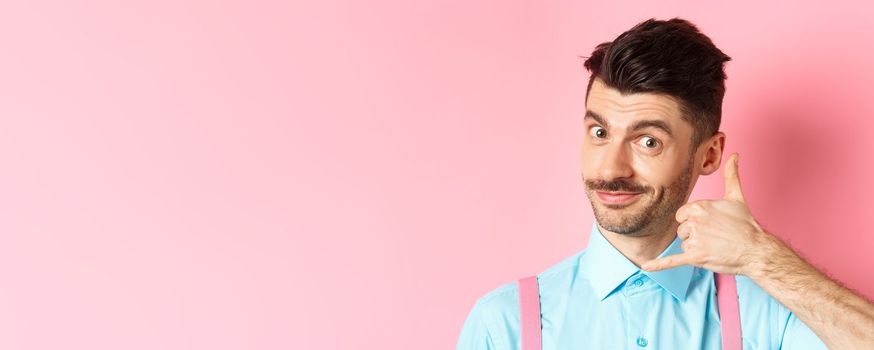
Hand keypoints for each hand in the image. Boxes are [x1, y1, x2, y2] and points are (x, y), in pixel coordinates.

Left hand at [641, 153, 772, 275]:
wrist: (756, 249)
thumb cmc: (746, 224)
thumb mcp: (736, 197)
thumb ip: (731, 175)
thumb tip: (734, 156)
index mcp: (698, 206)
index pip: (681, 215)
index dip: (693, 220)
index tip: (708, 224)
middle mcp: (694, 222)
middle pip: (681, 229)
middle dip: (694, 234)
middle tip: (714, 236)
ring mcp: (694, 240)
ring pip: (683, 244)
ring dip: (695, 247)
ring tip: (714, 246)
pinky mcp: (696, 257)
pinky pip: (672, 260)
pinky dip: (659, 265)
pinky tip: (645, 266)